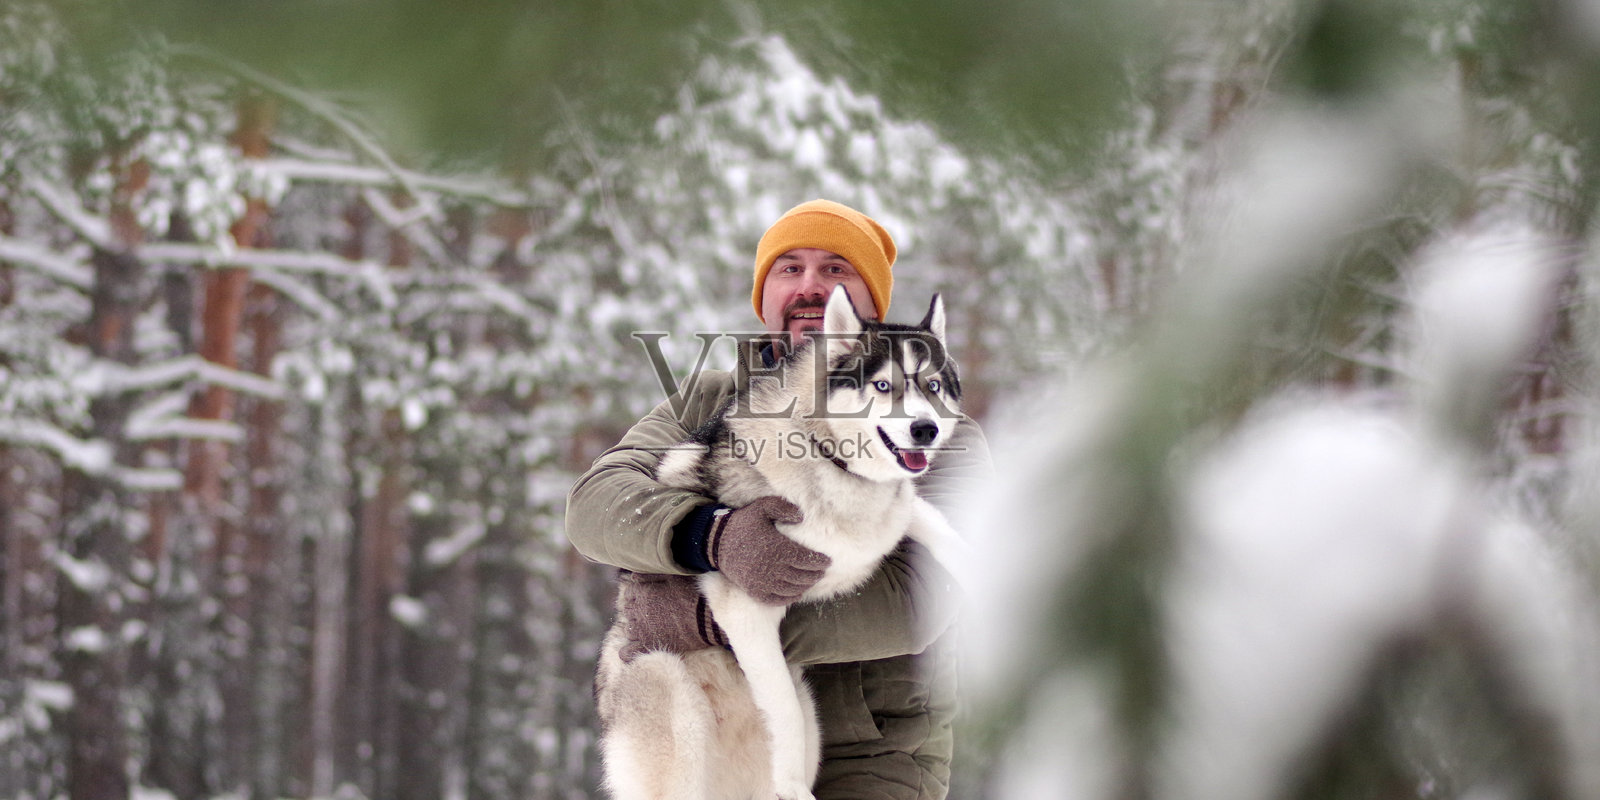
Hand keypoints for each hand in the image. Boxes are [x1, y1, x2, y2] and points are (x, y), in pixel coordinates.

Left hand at [617, 571, 725, 662]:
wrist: (706, 618)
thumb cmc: (692, 594)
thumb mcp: (672, 577)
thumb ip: (650, 576)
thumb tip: (633, 578)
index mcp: (642, 593)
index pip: (629, 593)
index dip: (638, 595)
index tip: (648, 598)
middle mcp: (638, 611)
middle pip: (628, 611)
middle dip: (637, 611)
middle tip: (652, 613)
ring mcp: (642, 630)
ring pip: (629, 629)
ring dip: (636, 628)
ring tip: (650, 628)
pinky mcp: (649, 645)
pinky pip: (629, 652)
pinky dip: (628, 652)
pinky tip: (632, 651)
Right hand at [706, 496, 828, 604]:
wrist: (717, 543)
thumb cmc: (743, 524)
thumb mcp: (762, 507)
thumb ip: (782, 507)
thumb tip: (801, 517)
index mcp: (778, 548)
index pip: (807, 560)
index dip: (820, 562)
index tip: (828, 561)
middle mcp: (772, 568)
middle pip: (803, 576)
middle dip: (816, 574)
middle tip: (822, 571)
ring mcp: (763, 582)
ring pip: (793, 589)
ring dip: (805, 586)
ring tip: (811, 580)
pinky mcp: (755, 591)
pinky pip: (777, 599)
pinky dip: (790, 598)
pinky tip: (796, 593)